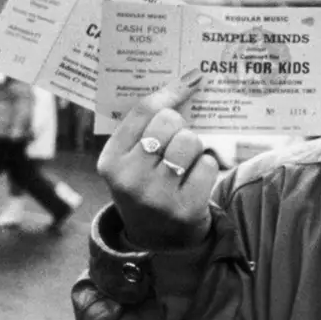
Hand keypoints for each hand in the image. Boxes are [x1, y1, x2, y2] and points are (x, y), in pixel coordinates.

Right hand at [97, 70, 219, 249]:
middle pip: (170, 122)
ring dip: (194, 149)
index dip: (170, 91)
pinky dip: (206, 168)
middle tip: (175, 145)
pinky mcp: (186, 209)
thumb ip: (144, 127)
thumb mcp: (131, 160)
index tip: (190, 79)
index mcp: (111, 161)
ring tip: (183, 166)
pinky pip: (209, 164)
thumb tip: (184, 81)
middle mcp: (129, 179)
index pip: (144, 111)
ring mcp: (157, 196)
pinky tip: (193, 182)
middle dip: (180, 128)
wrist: (158, 239)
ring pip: (192, 141)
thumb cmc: (147, 185)